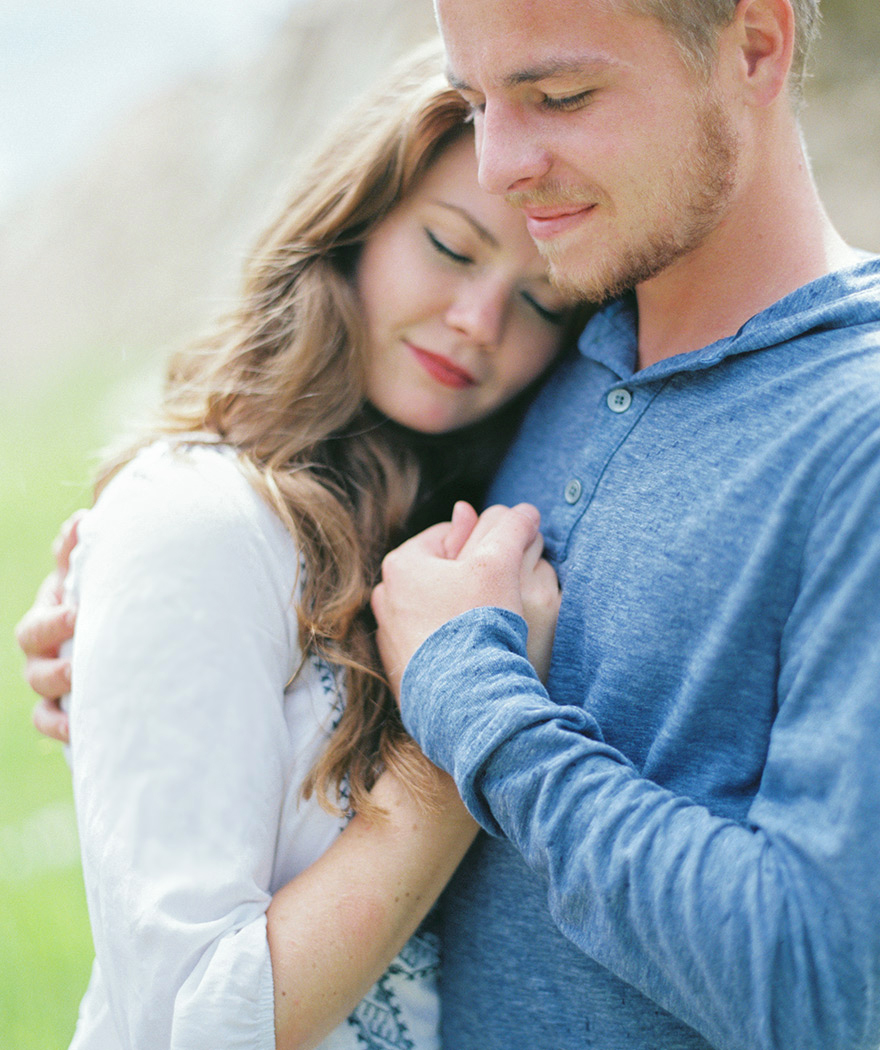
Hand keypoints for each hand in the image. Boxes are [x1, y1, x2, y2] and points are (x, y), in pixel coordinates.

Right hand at [14, 512, 83, 742]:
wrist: (122, 625)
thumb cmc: (103, 596)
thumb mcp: (91, 574)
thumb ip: (80, 552)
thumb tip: (81, 521)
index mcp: (49, 616)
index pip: (38, 625)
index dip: (54, 622)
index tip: (78, 616)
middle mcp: (43, 650)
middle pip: (34, 661)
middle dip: (57, 660)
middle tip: (81, 658)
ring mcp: (50, 680)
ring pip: (41, 692)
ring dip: (58, 693)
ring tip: (82, 695)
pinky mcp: (63, 708)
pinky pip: (49, 721)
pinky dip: (60, 727)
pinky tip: (79, 730)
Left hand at [372, 501, 549, 695]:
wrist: (464, 699)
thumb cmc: (478, 622)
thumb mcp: (501, 563)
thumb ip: (513, 529)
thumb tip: (527, 511)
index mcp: (401, 564)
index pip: (449, 535)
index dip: (485, 544)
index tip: (505, 562)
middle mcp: (385, 599)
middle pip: (441, 573)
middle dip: (471, 578)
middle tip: (500, 595)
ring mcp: (389, 637)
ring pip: (435, 609)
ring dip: (460, 611)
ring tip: (489, 626)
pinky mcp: (399, 671)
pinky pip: (430, 645)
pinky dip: (450, 644)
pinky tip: (474, 655)